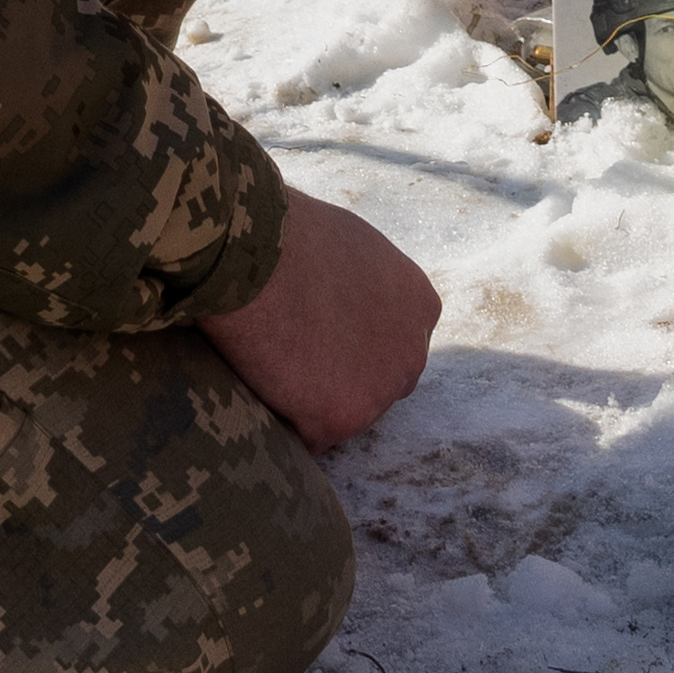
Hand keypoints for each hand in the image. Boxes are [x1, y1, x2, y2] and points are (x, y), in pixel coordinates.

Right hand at [203, 190, 438, 449]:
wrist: (254, 253)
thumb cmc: (288, 233)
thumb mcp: (350, 244)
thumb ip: (362, 280)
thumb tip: (337, 290)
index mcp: (419, 305)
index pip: (393, 342)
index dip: (351, 343)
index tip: (315, 334)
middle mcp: (412, 353)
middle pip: (377, 385)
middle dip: (339, 380)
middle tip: (289, 359)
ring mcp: (379, 392)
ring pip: (343, 415)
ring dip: (309, 404)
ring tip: (266, 369)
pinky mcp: (339, 420)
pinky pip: (307, 438)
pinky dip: (282, 422)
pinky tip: (256, 389)